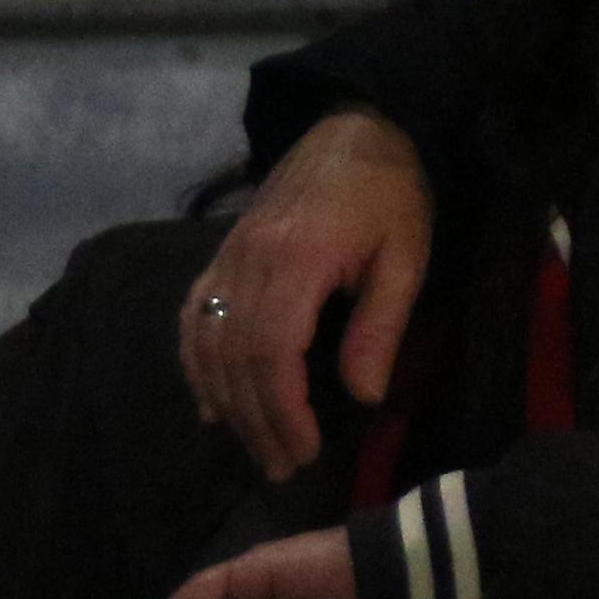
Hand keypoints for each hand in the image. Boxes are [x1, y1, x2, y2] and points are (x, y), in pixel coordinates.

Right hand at [181, 110, 432, 478]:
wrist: (353, 130)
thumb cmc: (391, 195)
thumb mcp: (406, 257)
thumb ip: (380, 325)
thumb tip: (365, 397)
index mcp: (296, 261)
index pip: (272, 352)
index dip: (283, 409)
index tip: (305, 450)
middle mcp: (246, 263)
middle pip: (235, 357)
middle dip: (257, 420)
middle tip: (284, 468)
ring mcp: (225, 259)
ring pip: (207, 344)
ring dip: (227, 404)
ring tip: (256, 448)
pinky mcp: (219, 258)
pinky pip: (192, 319)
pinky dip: (196, 366)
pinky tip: (211, 405)